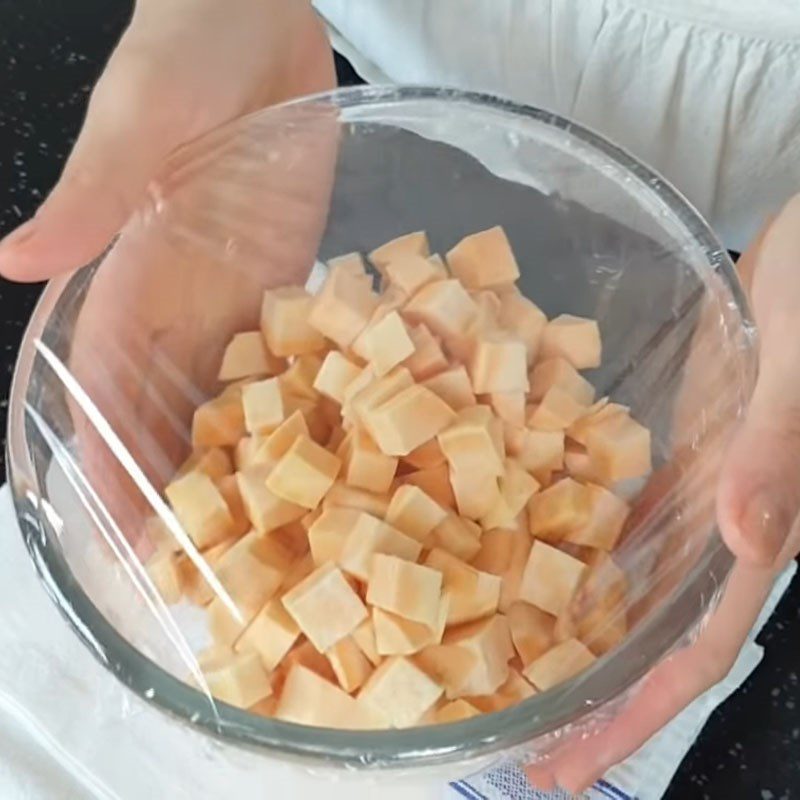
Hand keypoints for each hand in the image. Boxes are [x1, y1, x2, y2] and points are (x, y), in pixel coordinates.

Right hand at [4, 0, 337, 553]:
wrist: (255, 22)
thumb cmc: (182, 54)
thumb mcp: (132, 121)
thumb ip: (88, 195)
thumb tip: (10, 261)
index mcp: (129, 275)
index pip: (107, 387)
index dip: (112, 461)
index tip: (126, 534)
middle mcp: (182, 301)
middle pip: (171, 408)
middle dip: (180, 484)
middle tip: (203, 566)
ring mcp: (241, 293)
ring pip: (233, 394)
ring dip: (242, 459)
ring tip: (265, 531)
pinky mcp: (292, 275)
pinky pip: (293, 351)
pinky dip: (300, 400)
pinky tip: (323, 448)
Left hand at [526, 196, 799, 792]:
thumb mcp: (798, 368)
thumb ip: (774, 454)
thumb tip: (745, 540)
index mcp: (755, 527)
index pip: (693, 651)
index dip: (634, 717)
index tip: (568, 768)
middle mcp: (722, 525)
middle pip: (653, 635)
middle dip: (594, 698)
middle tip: (527, 745)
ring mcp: (698, 489)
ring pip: (638, 582)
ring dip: (585, 629)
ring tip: (523, 666)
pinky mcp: (679, 449)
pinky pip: (629, 517)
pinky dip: (590, 547)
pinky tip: (548, 560)